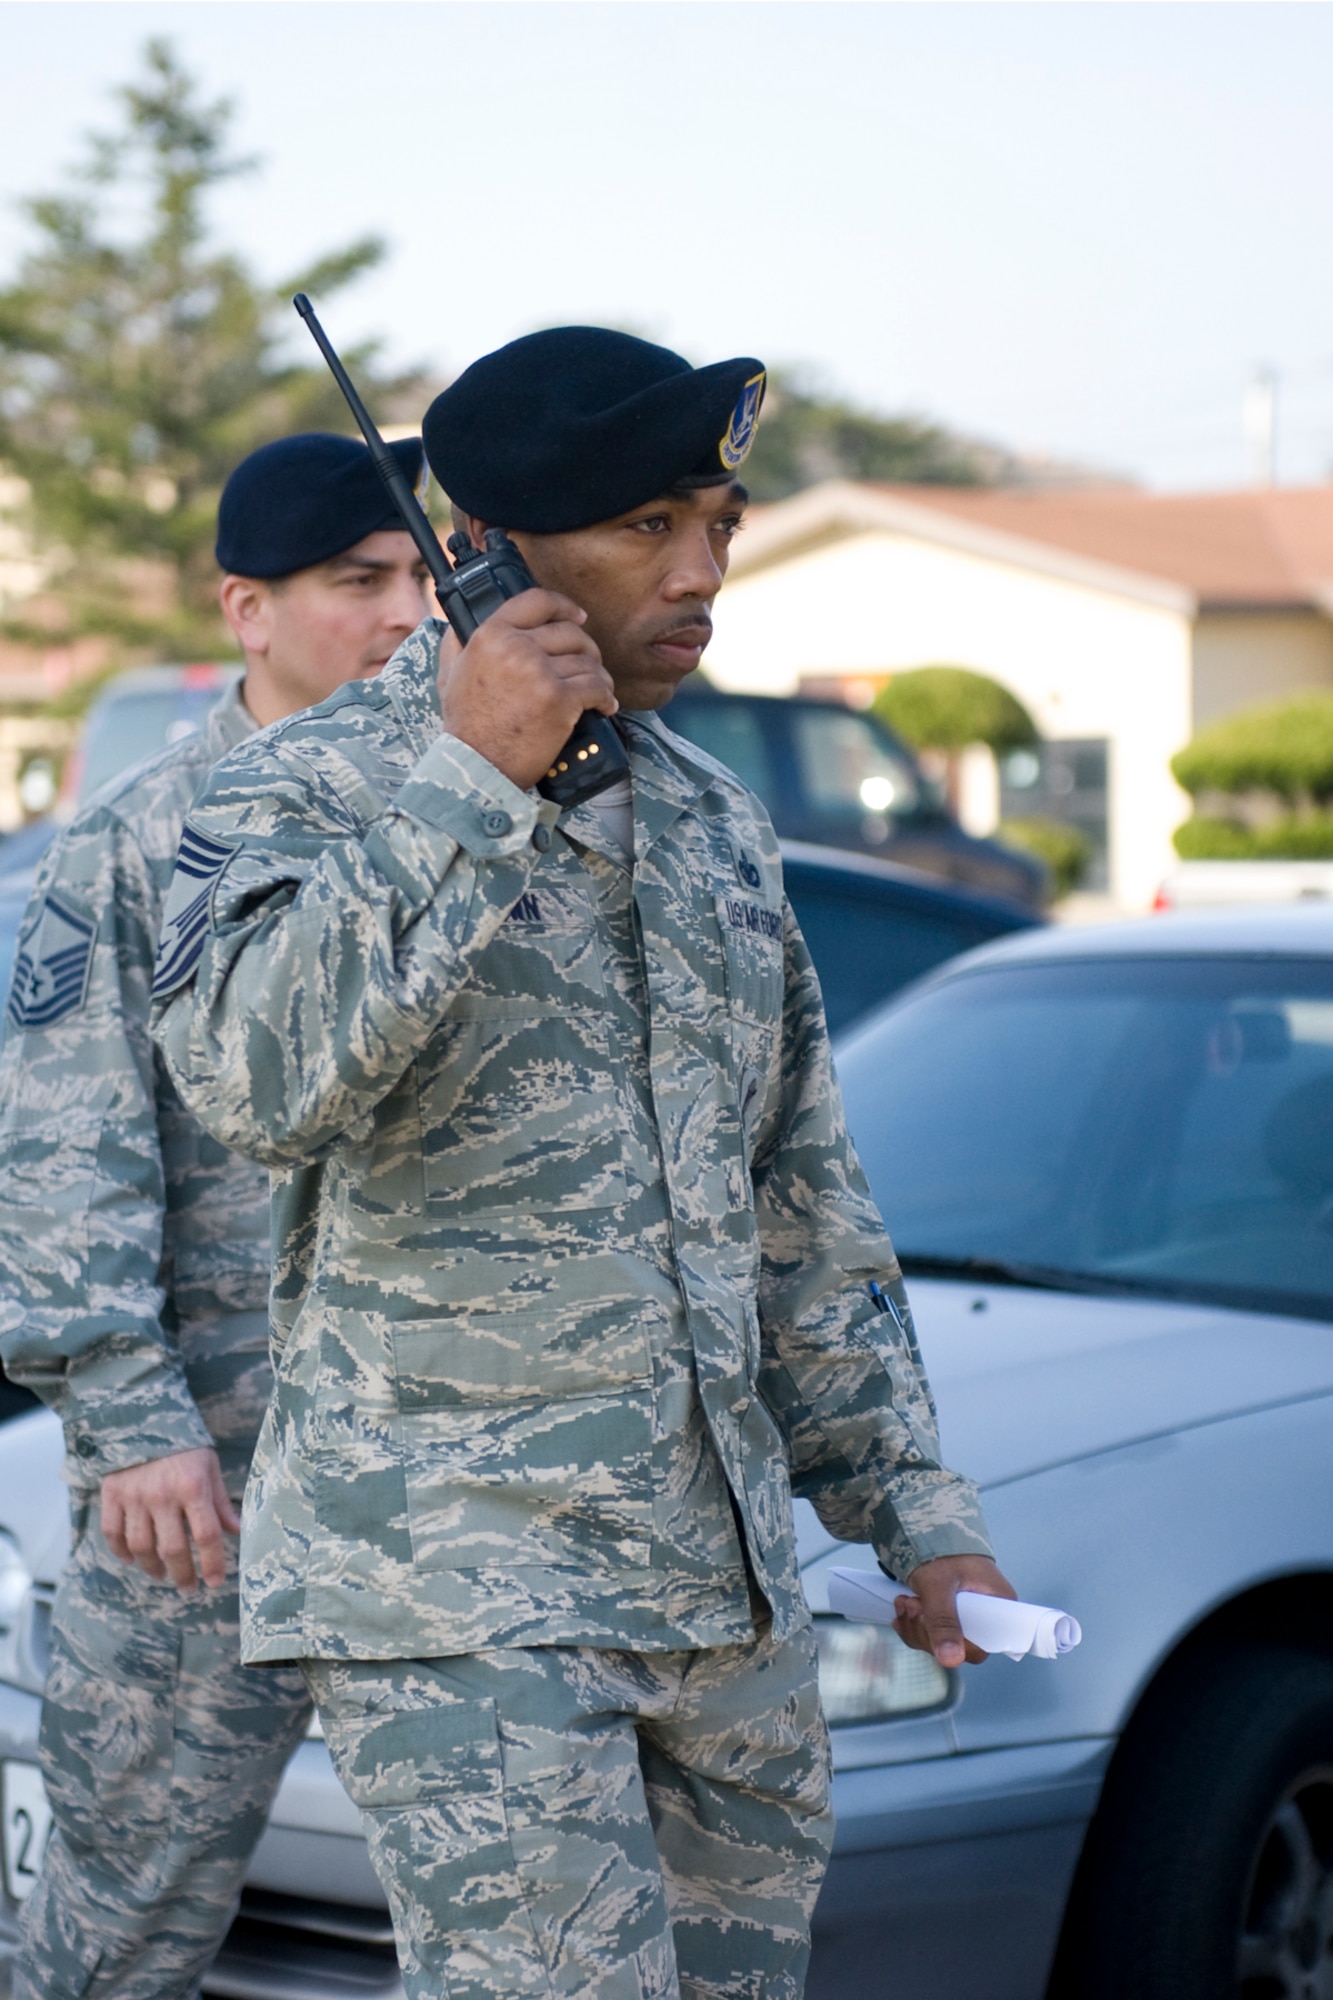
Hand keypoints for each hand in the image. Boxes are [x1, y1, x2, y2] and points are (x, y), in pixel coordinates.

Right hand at [101, 1446, 239, 1592]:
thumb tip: (237, 1531)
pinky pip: (113, 1534)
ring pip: (141, 1547)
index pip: (207, 1535)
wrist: (143, 1418)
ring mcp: (134, 1496)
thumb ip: (220, 1502)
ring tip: (162, 1574)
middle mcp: (163, 1494)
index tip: (215, 1582)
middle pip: (173, 1548)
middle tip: (188, 1588)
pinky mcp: (111, 1494)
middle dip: (183, 1575)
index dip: (213, 1563)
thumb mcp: (209, 1467)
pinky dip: (122, 1553)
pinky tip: (133, 1560)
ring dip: (153, 1568)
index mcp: (193, 1486)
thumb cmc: (184, 1446)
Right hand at [437, 589, 617, 791]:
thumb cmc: (466, 725)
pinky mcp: (560, 700)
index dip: (563, 606)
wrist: (477, 766)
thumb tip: (463, 620)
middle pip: (569, 632)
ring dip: (598, 676)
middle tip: (588, 663)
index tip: (577, 616)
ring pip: (587, 661)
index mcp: (491, 635)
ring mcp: (540, 673)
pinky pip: (597, 688)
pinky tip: (605, 705)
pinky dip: (606, 697)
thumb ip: (458, 641)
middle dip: (585, 648)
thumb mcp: (449, 674)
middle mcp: (517, 648)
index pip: (537, 601)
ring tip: (598, 688)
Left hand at [894, 1554, 1018, 1668]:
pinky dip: (914, 1626)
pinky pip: (931, 1635)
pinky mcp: (951, 1617)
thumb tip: (951, 1660)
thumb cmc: (941, 1551)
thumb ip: (944, 1621)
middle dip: (926, 1631)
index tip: (930, 1622)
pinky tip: (904, 1610)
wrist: (929, 1532)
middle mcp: (988, 1616)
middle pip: (958, 1647)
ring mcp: (968, 1618)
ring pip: (941, 1643)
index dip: (954, 1644)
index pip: (982, 1646)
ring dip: (916, 1627)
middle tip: (910, 1606)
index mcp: (999, 1606)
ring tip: (904, 1602)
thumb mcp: (938, 1585)